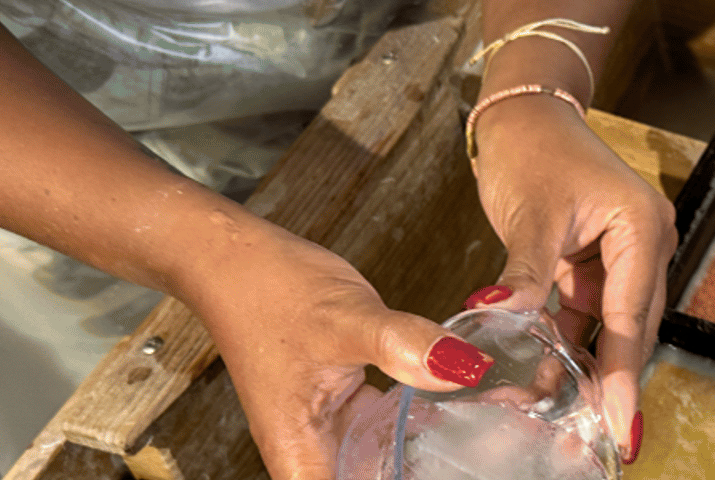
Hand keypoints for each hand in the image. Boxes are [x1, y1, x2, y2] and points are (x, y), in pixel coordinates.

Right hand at [172, 205, 494, 479]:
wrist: (237, 256)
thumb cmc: (270, 291)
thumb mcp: (348, 320)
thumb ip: (405, 346)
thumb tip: (464, 368)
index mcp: (301, 456)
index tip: (443, 478)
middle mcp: (310, 452)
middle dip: (419, 475)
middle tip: (478, 459)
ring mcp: (324, 428)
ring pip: (377, 466)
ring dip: (418, 459)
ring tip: (476, 441)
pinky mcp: (338, 403)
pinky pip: (381, 431)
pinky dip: (413, 426)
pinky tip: (450, 411)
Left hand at [466, 95, 676, 464]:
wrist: (524, 114)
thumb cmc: (532, 147)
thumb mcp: (528, 214)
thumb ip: (524, 273)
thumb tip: (501, 317)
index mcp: (642, 227)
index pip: (630, 317)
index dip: (623, 378)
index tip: (621, 428)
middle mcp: (644, 243)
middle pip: (631, 330)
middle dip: (612, 384)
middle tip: (596, 440)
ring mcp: (624, 254)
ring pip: (612, 329)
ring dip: (589, 369)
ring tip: (566, 421)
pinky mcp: (598, 263)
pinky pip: (589, 316)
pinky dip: (571, 346)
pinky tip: (550, 381)